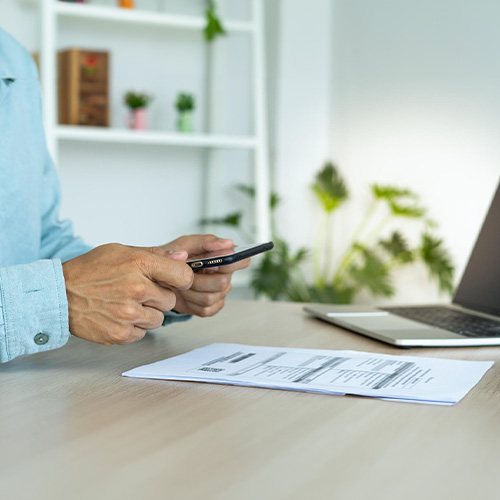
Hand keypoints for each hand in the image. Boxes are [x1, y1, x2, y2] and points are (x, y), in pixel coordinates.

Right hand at [62, 243, 192, 345]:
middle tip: (139, 292)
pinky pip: (143, 333)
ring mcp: (129, 313)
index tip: (174, 281)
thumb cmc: (90, 270)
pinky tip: (118, 316)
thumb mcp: (121, 251)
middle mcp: (137, 289)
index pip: (184, 276)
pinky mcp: (121, 333)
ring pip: (159, 319)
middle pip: (171, 300)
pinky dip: (134, 327)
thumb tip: (183, 257)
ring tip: (127, 304)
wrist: (59, 294)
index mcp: (139, 264)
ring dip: (147, 313)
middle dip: (159, 297)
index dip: (181, 279)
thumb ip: (155, 254)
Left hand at [162, 234, 249, 316]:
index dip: (235, 262)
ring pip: (210, 297)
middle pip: (222, 282)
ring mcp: (219, 293)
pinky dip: (190, 303)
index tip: (219, 261)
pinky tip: (185, 294)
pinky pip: (205, 310)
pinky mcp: (211, 308)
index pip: (242, 260)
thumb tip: (228, 243)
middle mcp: (225, 275)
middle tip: (185, 274)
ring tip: (180, 284)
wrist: (160, 277)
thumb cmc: (175, 258)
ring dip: (190, 291)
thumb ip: (206, 241)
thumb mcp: (185, 244)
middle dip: (199, 280)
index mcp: (223, 257)